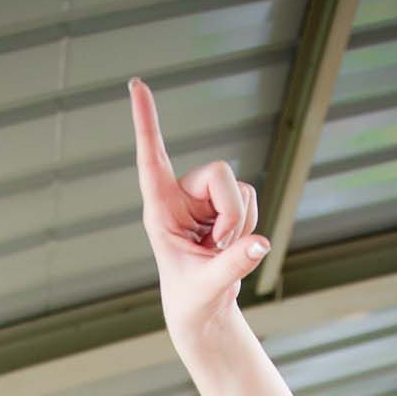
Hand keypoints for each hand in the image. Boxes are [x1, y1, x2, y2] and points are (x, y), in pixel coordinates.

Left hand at [130, 78, 268, 344]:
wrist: (203, 310)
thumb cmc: (192, 299)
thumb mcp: (209, 285)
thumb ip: (234, 264)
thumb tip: (260, 244)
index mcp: (160, 210)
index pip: (151, 159)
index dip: (146, 122)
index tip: (135, 85)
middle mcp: (180, 197)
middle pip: (220, 173)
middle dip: (233, 212)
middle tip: (222, 246)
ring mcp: (204, 199)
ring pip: (240, 189)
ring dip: (241, 224)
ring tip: (221, 251)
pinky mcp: (225, 204)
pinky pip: (251, 199)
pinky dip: (249, 226)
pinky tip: (231, 245)